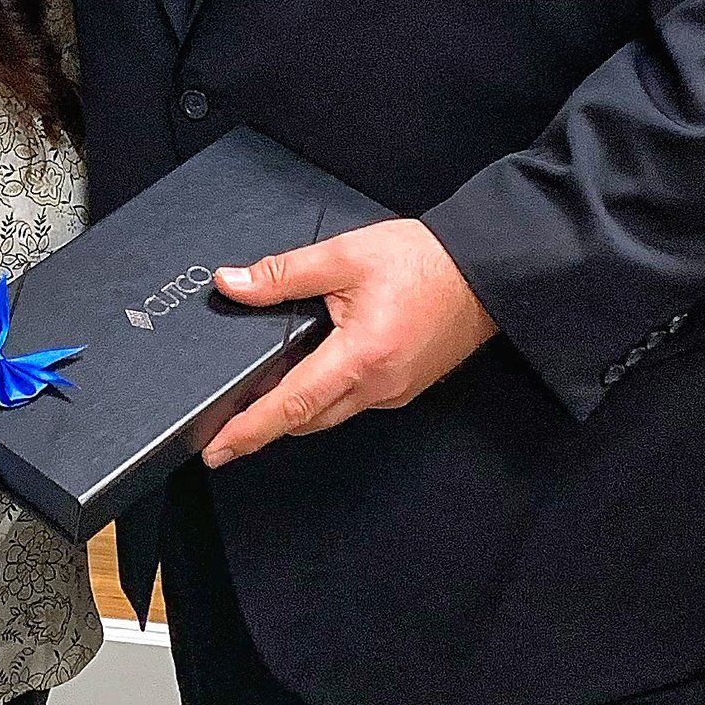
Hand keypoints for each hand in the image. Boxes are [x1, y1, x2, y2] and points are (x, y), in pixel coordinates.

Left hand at [202, 218, 496, 466]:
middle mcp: (378, 386)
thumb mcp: (346, 255)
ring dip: (295, 411)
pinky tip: (309, 375)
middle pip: (307, 419)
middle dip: (264, 426)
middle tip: (223, 427)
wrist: (487, 272)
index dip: (249, 430)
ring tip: (258, 400)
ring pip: (330, 414)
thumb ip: (284, 273)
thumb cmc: (425, 261)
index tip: (217, 450)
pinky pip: (353, 402)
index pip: (292, 404)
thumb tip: (233, 283)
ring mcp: (394, 391)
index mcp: (360, 357)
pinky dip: (323, 397)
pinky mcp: (404, 387)